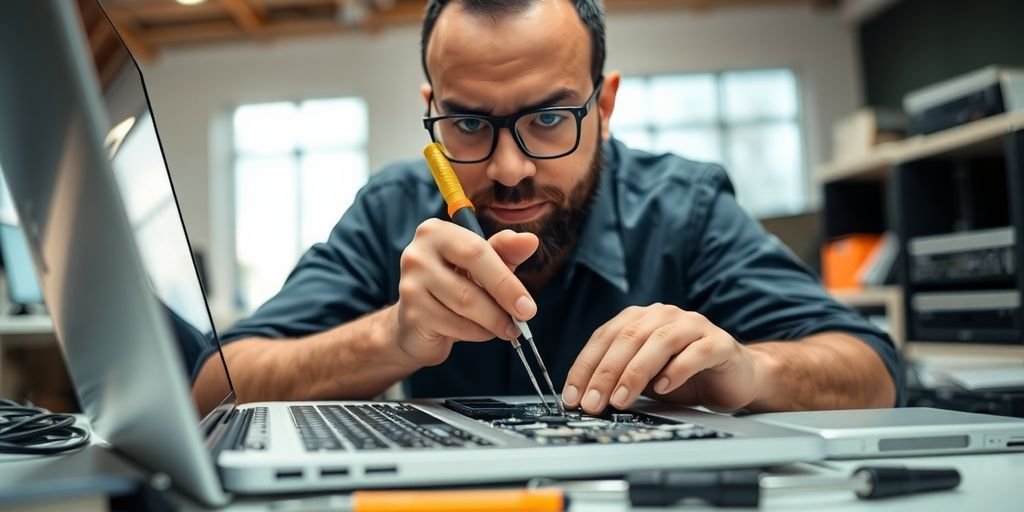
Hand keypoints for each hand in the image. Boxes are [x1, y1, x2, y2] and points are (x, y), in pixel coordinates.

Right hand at [391, 218, 538, 366]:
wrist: (418, 322)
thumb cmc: (456, 285)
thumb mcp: (484, 264)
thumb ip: (505, 251)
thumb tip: (530, 240)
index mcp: (436, 233)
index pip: (476, 251)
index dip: (505, 280)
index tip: (528, 304)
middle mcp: (417, 254)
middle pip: (469, 281)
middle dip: (503, 301)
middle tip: (524, 319)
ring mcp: (410, 285)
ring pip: (465, 306)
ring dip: (492, 321)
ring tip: (504, 326)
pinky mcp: (411, 315)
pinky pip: (455, 326)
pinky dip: (477, 333)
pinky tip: (480, 330)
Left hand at [562, 304, 761, 413]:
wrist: (734, 377)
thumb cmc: (683, 375)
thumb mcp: (643, 378)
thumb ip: (618, 378)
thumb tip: (584, 398)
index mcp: (639, 319)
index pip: (604, 338)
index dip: (585, 367)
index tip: (572, 396)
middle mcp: (663, 315)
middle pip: (627, 339)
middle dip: (604, 373)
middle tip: (592, 403)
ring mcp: (692, 325)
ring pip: (658, 342)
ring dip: (634, 373)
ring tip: (620, 399)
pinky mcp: (718, 342)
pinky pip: (694, 353)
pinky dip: (676, 370)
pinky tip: (663, 388)